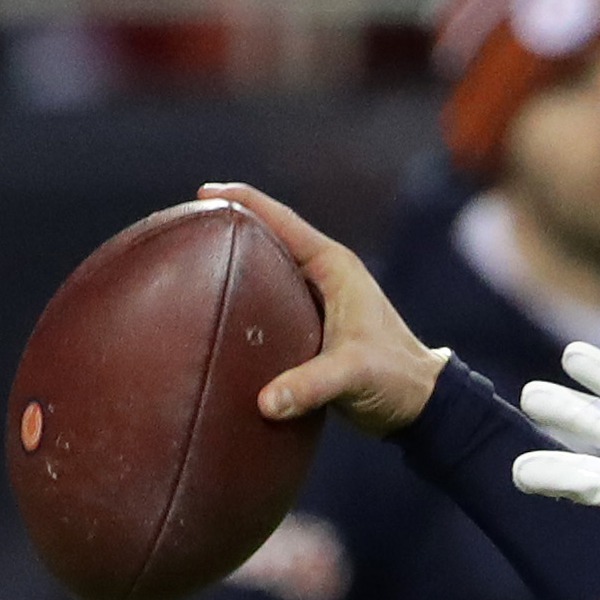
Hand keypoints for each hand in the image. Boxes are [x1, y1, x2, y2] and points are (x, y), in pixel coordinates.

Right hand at [203, 182, 447, 435]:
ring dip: (231, 262)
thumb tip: (265, 402)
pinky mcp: (309, 323)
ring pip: (264, 268)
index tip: (202, 194)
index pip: (280, 220)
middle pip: (266, 236)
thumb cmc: (396, 380)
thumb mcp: (354, 376)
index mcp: (333, 266)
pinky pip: (266, 300)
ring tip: (186, 261)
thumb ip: (311, 386)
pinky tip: (212, 307)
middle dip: (226, 227)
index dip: (241, 201)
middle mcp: (323, 275)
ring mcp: (315, 298)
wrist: (419, 404)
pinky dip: (241, 297)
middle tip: (180, 226)